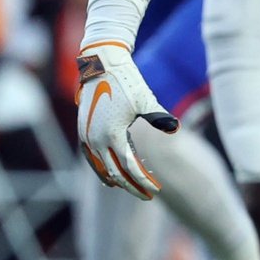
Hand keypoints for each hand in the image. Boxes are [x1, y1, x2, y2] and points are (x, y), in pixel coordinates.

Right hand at [75, 42, 177, 199]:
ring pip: (100, 168)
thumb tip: (175, 128)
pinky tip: (111, 174)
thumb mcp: (145, 100)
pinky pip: (91, 158)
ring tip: (131, 186)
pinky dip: (101, 168)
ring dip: (115, 179)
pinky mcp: (83, 131)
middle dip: (131, 186)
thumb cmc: (126, 81)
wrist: (101, 64)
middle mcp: (95, 140)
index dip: (143, 180)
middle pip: (114, 173)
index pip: (129, 168)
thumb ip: (158, 117)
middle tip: (148, 195)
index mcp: (112, 135)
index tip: (156, 189)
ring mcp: (86, 136)